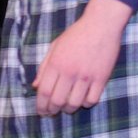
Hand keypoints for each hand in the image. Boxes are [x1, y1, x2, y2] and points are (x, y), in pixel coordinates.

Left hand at [33, 0, 131, 115]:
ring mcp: (87, 76)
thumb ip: (44, 67)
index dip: (41, 105)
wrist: (101, 24)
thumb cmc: (76, 34)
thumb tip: (35, 86)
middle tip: (52, 113)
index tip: (41, 111)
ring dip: (69, 109)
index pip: (44, 91)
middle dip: (52, 110)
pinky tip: (83, 100)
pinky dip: (86, 104)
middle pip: (57, 100)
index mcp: (56, 63)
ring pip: (75, 103)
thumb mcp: (54, 46)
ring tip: (67, 108)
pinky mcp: (102, 78)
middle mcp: (70, 72)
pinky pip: (92, 99)